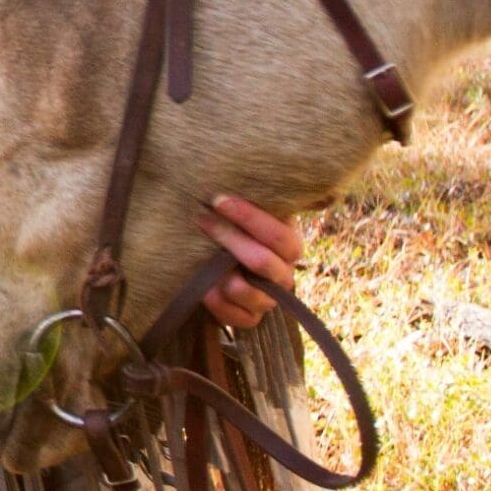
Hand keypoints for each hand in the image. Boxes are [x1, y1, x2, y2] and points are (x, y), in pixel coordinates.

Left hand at [196, 193, 303, 329]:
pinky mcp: (251, 318)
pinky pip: (239, 319)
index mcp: (289, 246)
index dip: (249, 218)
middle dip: (228, 238)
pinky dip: (218, 304)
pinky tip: (203, 288)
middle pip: (261, 261)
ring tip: (202, 257)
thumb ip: (247, 202)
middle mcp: (284, 274)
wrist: (221, 263)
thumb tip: (227, 171)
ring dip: (221, 274)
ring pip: (250, 292)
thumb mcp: (243, 216)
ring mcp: (268, 299)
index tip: (217, 200)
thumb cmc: (234, 231)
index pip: (278, 235)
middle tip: (200, 220)